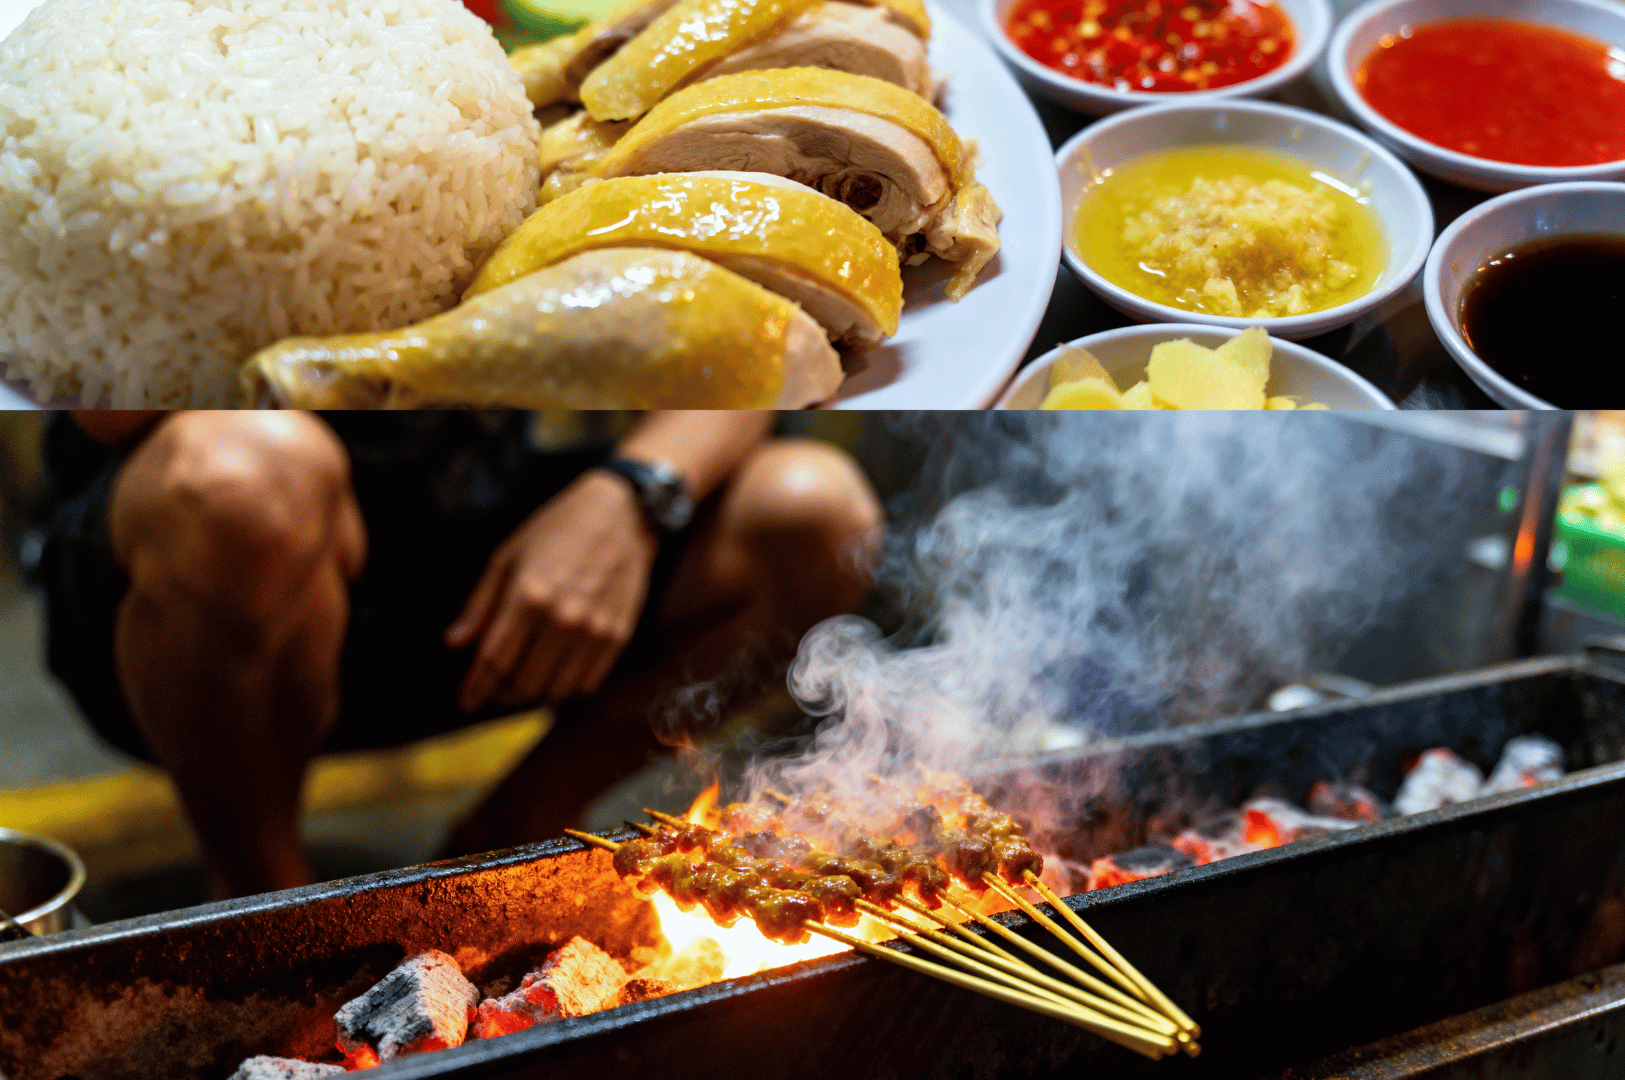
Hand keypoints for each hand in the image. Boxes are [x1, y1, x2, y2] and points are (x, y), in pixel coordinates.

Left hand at [446, 469, 658, 711]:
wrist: (623, 514)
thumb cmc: (559, 528)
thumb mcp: (508, 556)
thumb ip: (481, 603)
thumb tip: (454, 643)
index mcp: (529, 596)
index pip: (494, 660)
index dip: (476, 687)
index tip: (466, 701)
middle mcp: (562, 619)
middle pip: (523, 682)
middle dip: (503, 693)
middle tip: (496, 689)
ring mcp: (594, 630)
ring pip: (556, 690)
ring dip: (535, 696)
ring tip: (524, 686)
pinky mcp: (618, 635)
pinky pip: (587, 683)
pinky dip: (567, 689)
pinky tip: (556, 676)